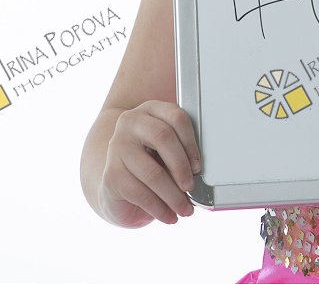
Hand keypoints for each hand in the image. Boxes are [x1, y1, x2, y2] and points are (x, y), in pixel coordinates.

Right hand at [100, 100, 201, 227]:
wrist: (115, 183)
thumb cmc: (150, 162)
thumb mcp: (165, 150)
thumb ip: (180, 151)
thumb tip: (199, 173)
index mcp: (150, 109)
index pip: (176, 118)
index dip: (191, 143)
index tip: (198, 165)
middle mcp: (130, 122)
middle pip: (163, 138)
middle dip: (182, 167)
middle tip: (192, 187)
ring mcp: (117, 147)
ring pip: (153, 171)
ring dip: (174, 196)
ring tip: (184, 209)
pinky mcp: (111, 174)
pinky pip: (141, 193)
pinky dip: (160, 209)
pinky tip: (169, 217)